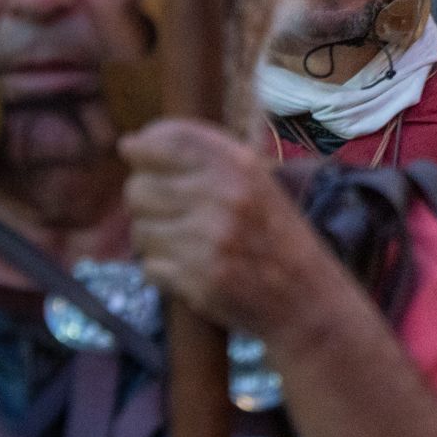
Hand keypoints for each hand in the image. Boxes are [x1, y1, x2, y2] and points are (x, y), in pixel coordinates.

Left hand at [120, 120, 332, 345]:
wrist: (308, 297)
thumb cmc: (275, 236)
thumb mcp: (256, 182)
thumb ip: (204, 161)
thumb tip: (129, 144)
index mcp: (242, 165)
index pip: (170, 139)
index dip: (142, 145)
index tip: (134, 151)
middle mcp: (225, 197)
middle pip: (139, 187)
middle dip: (147, 201)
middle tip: (176, 213)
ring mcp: (210, 240)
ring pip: (140, 230)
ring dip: (157, 240)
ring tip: (191, 245)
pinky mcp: (198, 279)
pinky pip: (149, 266)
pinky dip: (164, 270)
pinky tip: (194, 269)